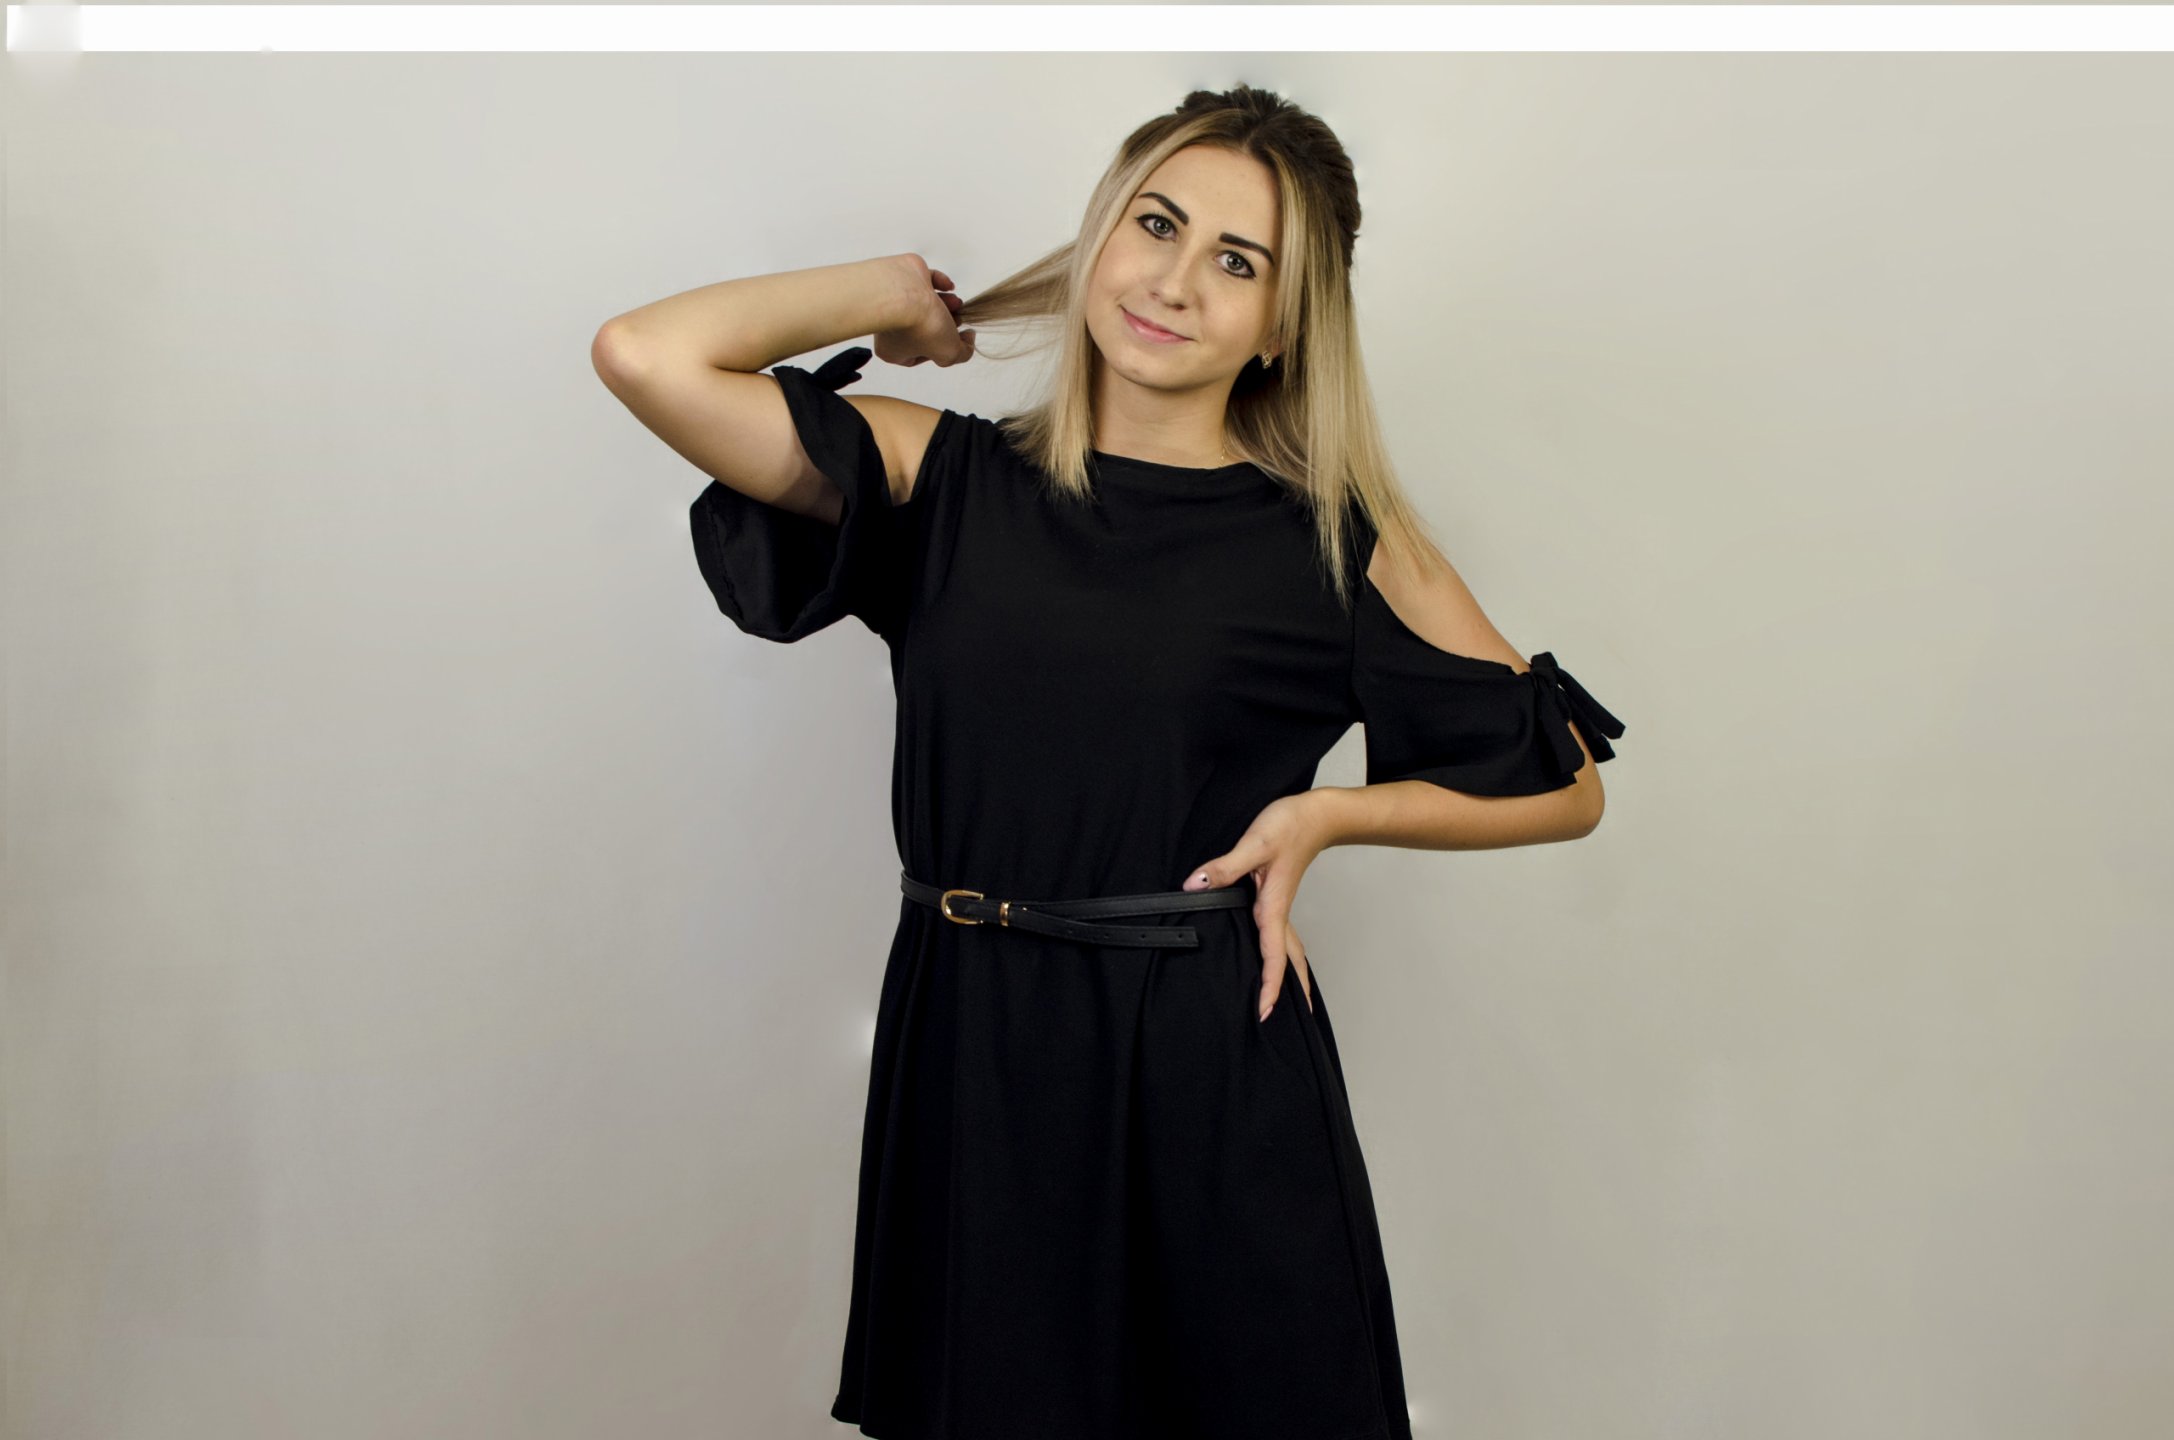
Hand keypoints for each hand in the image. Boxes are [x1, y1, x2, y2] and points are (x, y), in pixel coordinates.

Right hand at [873, 255, 976, 368]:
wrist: (905, 293)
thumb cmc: (918, 327)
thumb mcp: (948, 354)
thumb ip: (963, 353)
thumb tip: (967, 338)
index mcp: (894, 350)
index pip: (921, 355)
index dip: (940, 350)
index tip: (955, 342)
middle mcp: (891, 326)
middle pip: (927, 327)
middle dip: (947, 323)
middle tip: (957, 320)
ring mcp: (897, 301)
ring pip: (928, 304)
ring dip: (948, 303)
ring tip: (957, 302)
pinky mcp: (904, 278)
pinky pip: (925, 281)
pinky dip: (940, 283)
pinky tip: (949, 287)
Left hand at [1179, 792, 1327, 1021]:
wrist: (1315, 814)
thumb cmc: (1289, 826)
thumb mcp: (1254, 843)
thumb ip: (1224, 866)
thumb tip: (1196, 886)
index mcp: (1273, 907)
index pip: (1273, 956)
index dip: (1269, 985)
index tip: (1264, 1011)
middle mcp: (1279, 912)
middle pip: (1289, 962)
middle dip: (1288, 992)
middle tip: (1281, 1021)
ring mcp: (1280, 905)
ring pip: (1289, 951)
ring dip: (1289, 976)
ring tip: (1286, 1001)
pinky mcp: (1277, 896)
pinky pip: (1281, 935)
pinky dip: (1281, 955)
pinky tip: (1271, 957)